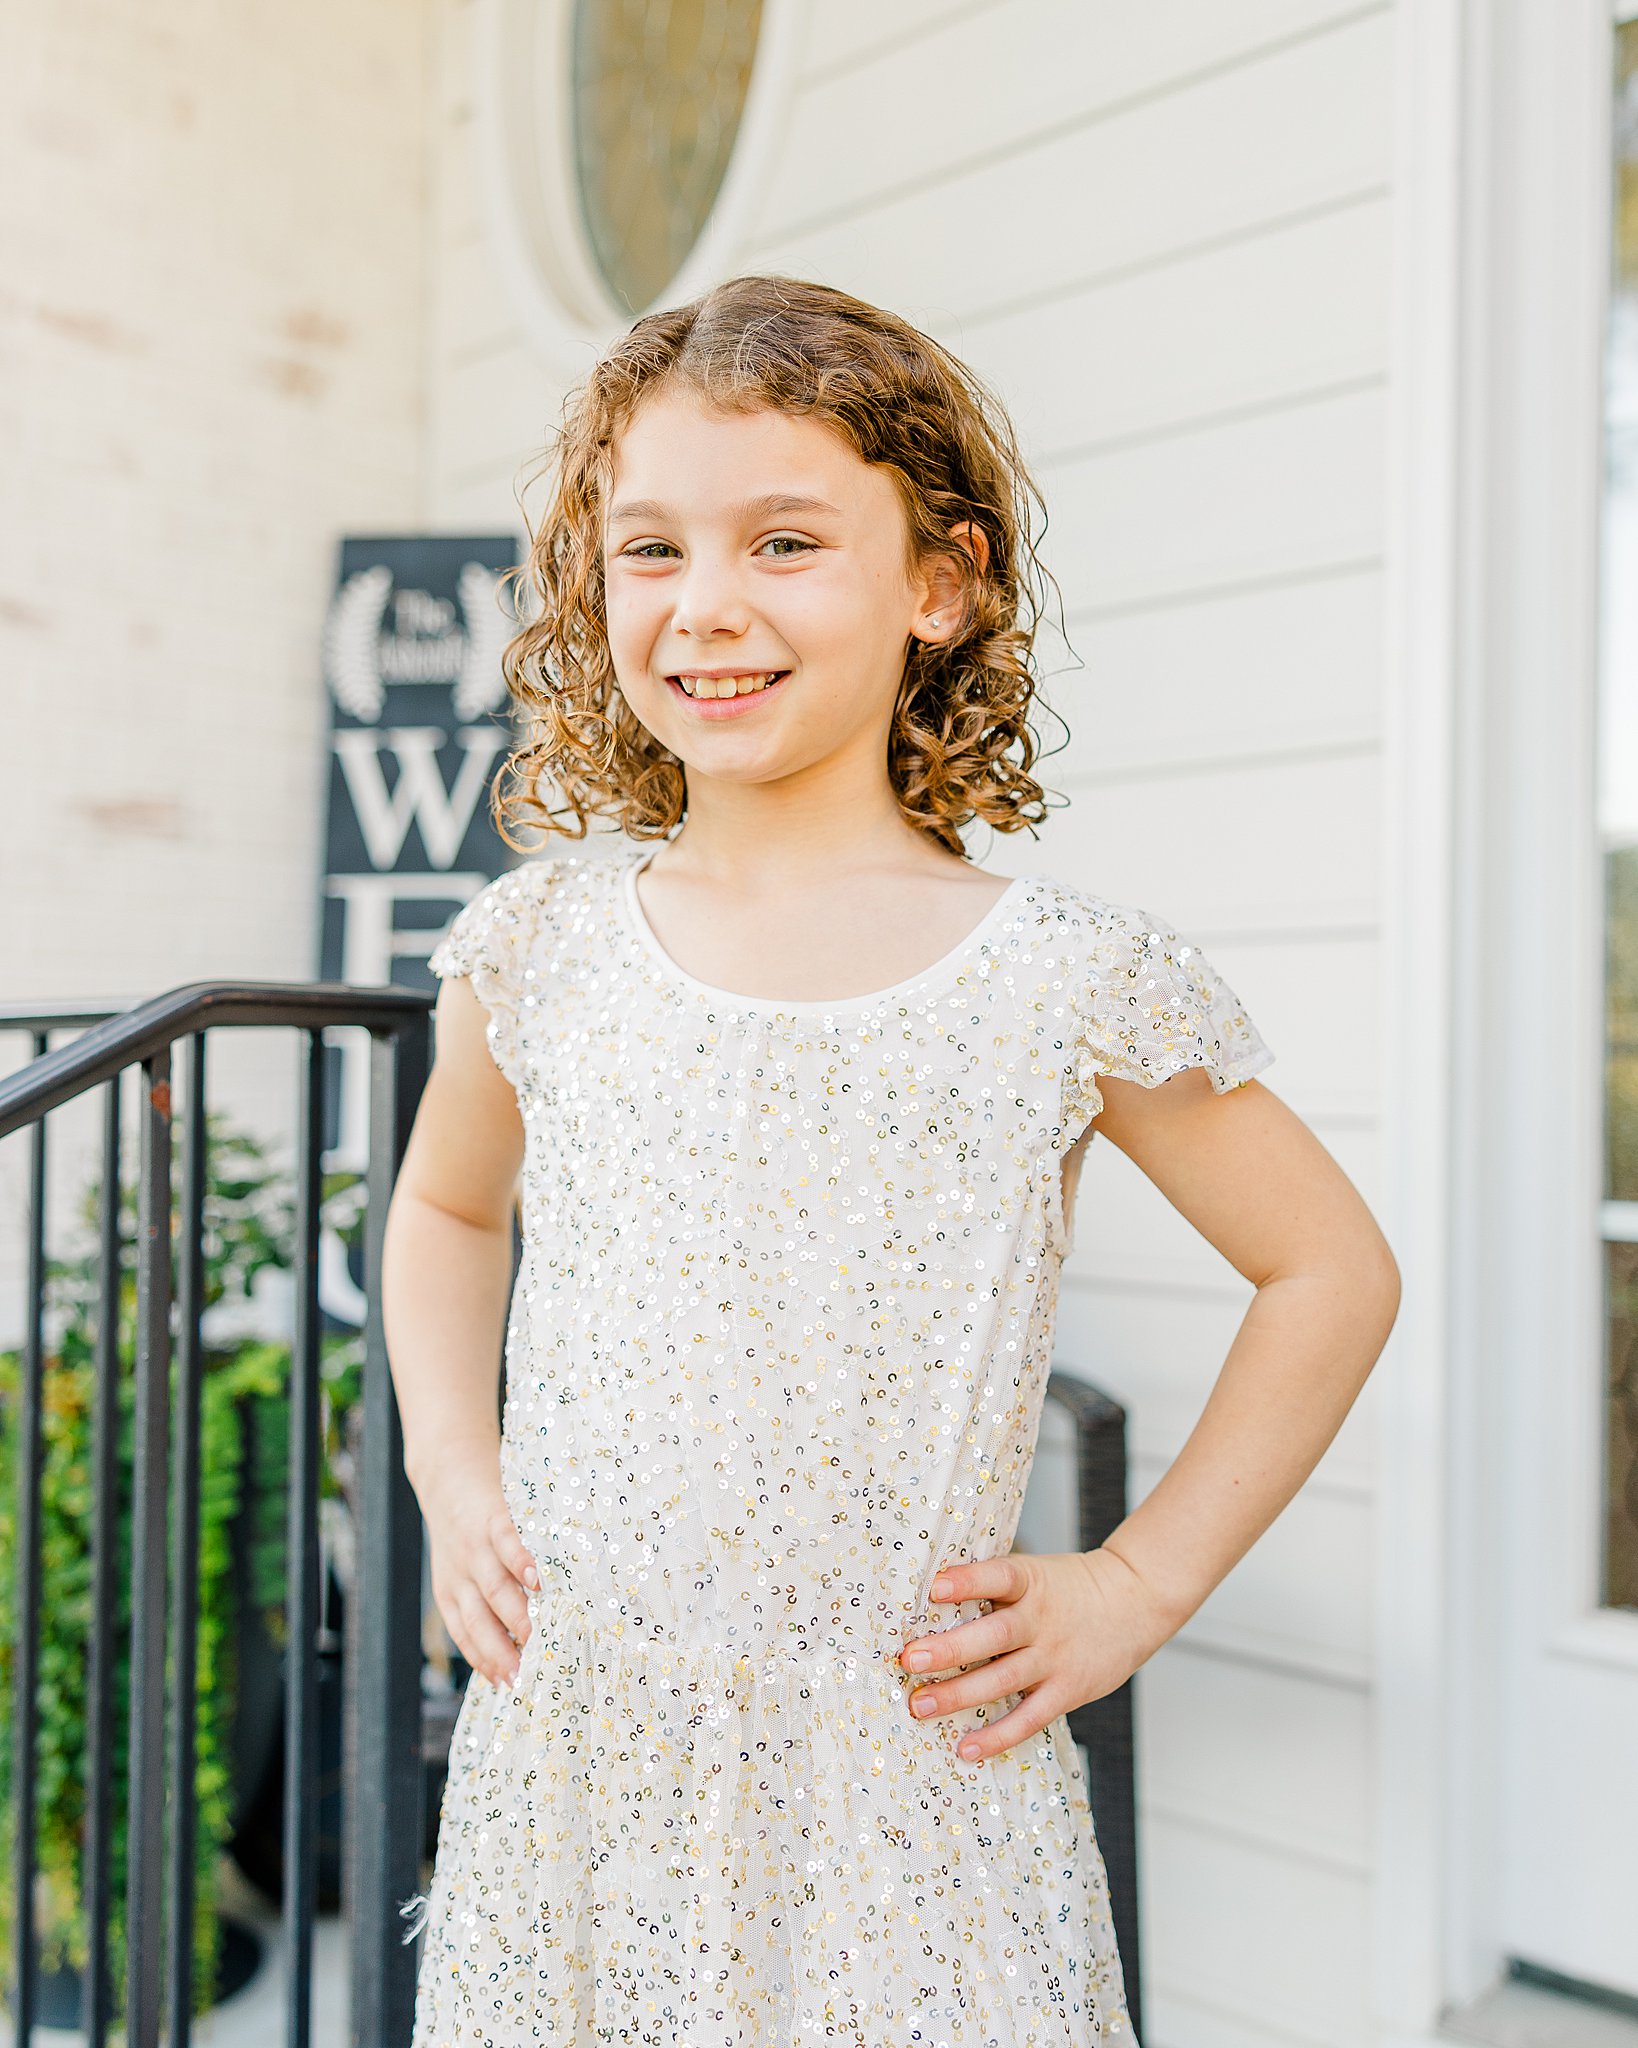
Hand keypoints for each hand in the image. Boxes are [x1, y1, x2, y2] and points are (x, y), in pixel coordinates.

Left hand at [417, 1458, 540, 1687]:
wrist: (446, 1468)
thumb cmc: (465, 1527)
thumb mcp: (461, 1567)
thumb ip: (483, 1599)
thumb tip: (523, 1641)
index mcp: (451, 1592)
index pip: (466, 1635)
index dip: (486, 1661)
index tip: (509, 1686)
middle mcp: (460, 1574)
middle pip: (479, 1620)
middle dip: (502, 1651)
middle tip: (526, 1676)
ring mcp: (475, 1545)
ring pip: (494, 1588)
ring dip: (515, 1615)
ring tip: (536, 1638)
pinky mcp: (490, 1515)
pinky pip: (506, 1542)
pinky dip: (519, 1561)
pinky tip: (536, 1579)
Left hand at [897, 1547, 1173, 1762]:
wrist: (1135, 1601)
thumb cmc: (1069, 1587)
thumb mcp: (1035, 1573)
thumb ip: (994, 1588)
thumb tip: (929, 1600)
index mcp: (1032, 1581)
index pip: (999, 1576)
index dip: (968, 1581)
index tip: (935, 1587)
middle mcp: (1042, 1620)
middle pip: (995, 1636)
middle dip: (950, 1650)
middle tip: (910, 1660)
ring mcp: (1056, 1658)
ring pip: (1004, 1680)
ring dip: (959, 1695)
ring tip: (920, 1705)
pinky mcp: (1068, 1691)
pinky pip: (1029, 1718)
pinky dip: (998, 1736)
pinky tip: (966, 1748)